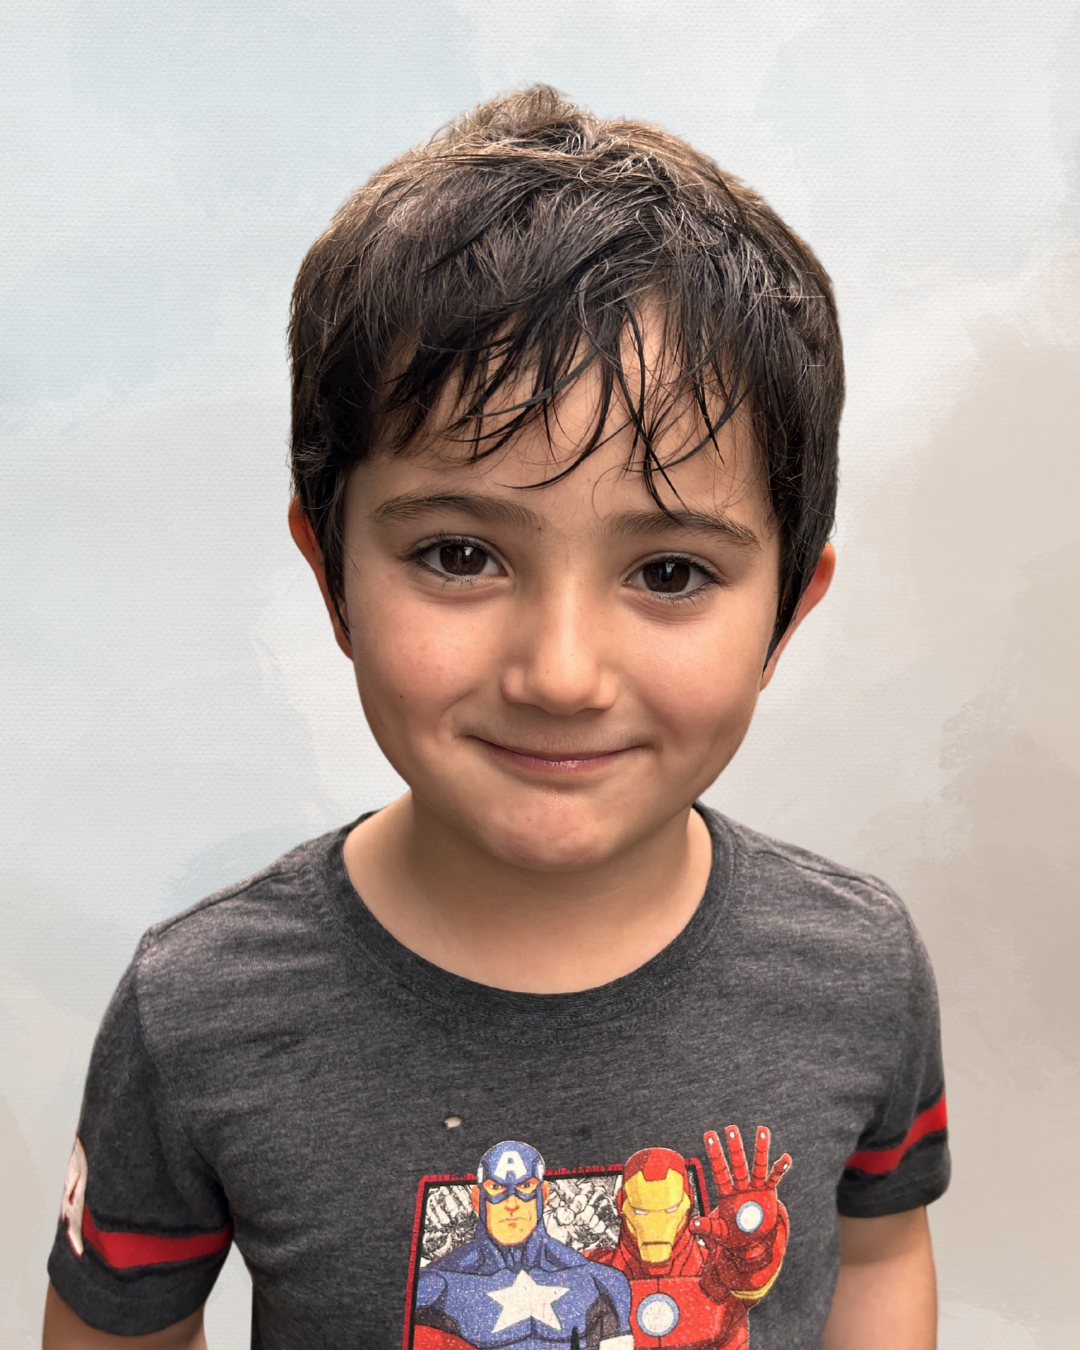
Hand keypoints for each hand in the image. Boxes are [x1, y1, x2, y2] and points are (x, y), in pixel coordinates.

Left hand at [691, 1126, 790, 1298]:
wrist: (753, 1243)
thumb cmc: (733, 1236)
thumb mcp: (719, 1233)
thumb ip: (708, 1228)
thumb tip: (693, 1225)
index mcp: (726, 1193)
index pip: (719, 1170)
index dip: (715, 1153)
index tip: (709, 1134)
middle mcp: (740, 1186)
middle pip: (737, 1163)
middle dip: (734, 1147)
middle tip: (731, 1127)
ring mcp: (755, 1187)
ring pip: (758, 1165)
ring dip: (760, 1148)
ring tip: (763, 1130)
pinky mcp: (768, 1192)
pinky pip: (775, 1178)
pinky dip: (780, 1168)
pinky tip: (786, 1158)